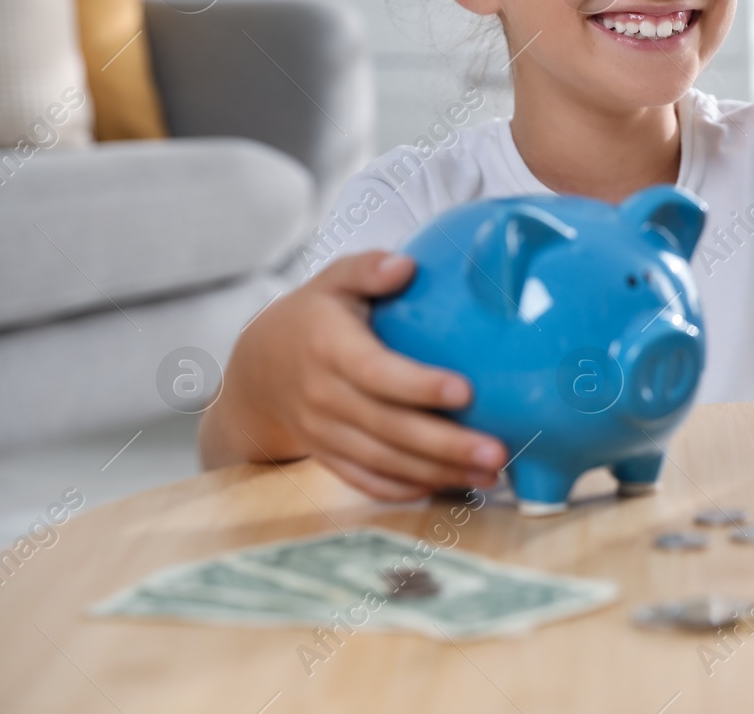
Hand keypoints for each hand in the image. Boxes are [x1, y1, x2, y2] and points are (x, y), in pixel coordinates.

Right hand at [201, 251, 507, 500]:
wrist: (256, 372)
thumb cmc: (311, 318)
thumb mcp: (333, 282)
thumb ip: (368, 269)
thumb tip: (406, 264)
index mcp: (328, 348)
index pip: (376, 372)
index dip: (419, 385)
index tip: (466, 392)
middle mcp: (324, 397)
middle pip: (388, 428)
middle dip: (445, 444)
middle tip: (497, 450)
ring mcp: (324, 433)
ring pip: (384, 462)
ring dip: (439, 473)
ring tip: (492, 474)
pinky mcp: (329, 457)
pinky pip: (369, 481)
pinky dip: (409, 489)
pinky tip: (453, 486)